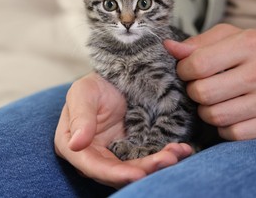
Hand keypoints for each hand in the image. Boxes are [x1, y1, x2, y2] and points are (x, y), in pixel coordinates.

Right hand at [54, 72, 191, 188]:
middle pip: (118, 172)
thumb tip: (76, 145)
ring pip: (135, 168)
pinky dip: (164, 155)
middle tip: (167, 160)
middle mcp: (94, 156)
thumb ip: (80, 117)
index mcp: (74, 146)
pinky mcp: (133, 149)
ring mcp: (115, 154)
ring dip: (157, 164)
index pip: (92, 166)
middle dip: (143, 170)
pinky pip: (148, 157)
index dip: (114, 174)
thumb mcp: (83, 93)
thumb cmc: (93, 85)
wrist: (113, 80)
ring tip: (177, 153)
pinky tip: (181, 149)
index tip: (136, 174)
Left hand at [164, 24, 255, 140]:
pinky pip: (232, 134)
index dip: (183, 70)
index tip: (188, 71)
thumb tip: (168, 47)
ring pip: (215, 116)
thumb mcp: (230, 38)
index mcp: (250, 43)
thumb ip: (198, 43)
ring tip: (215, 100)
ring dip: (206, 111)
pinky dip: (224, 127)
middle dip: (194, 92)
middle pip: (202, 93)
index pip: (196, 64)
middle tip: (201, 87)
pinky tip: (230, 114)